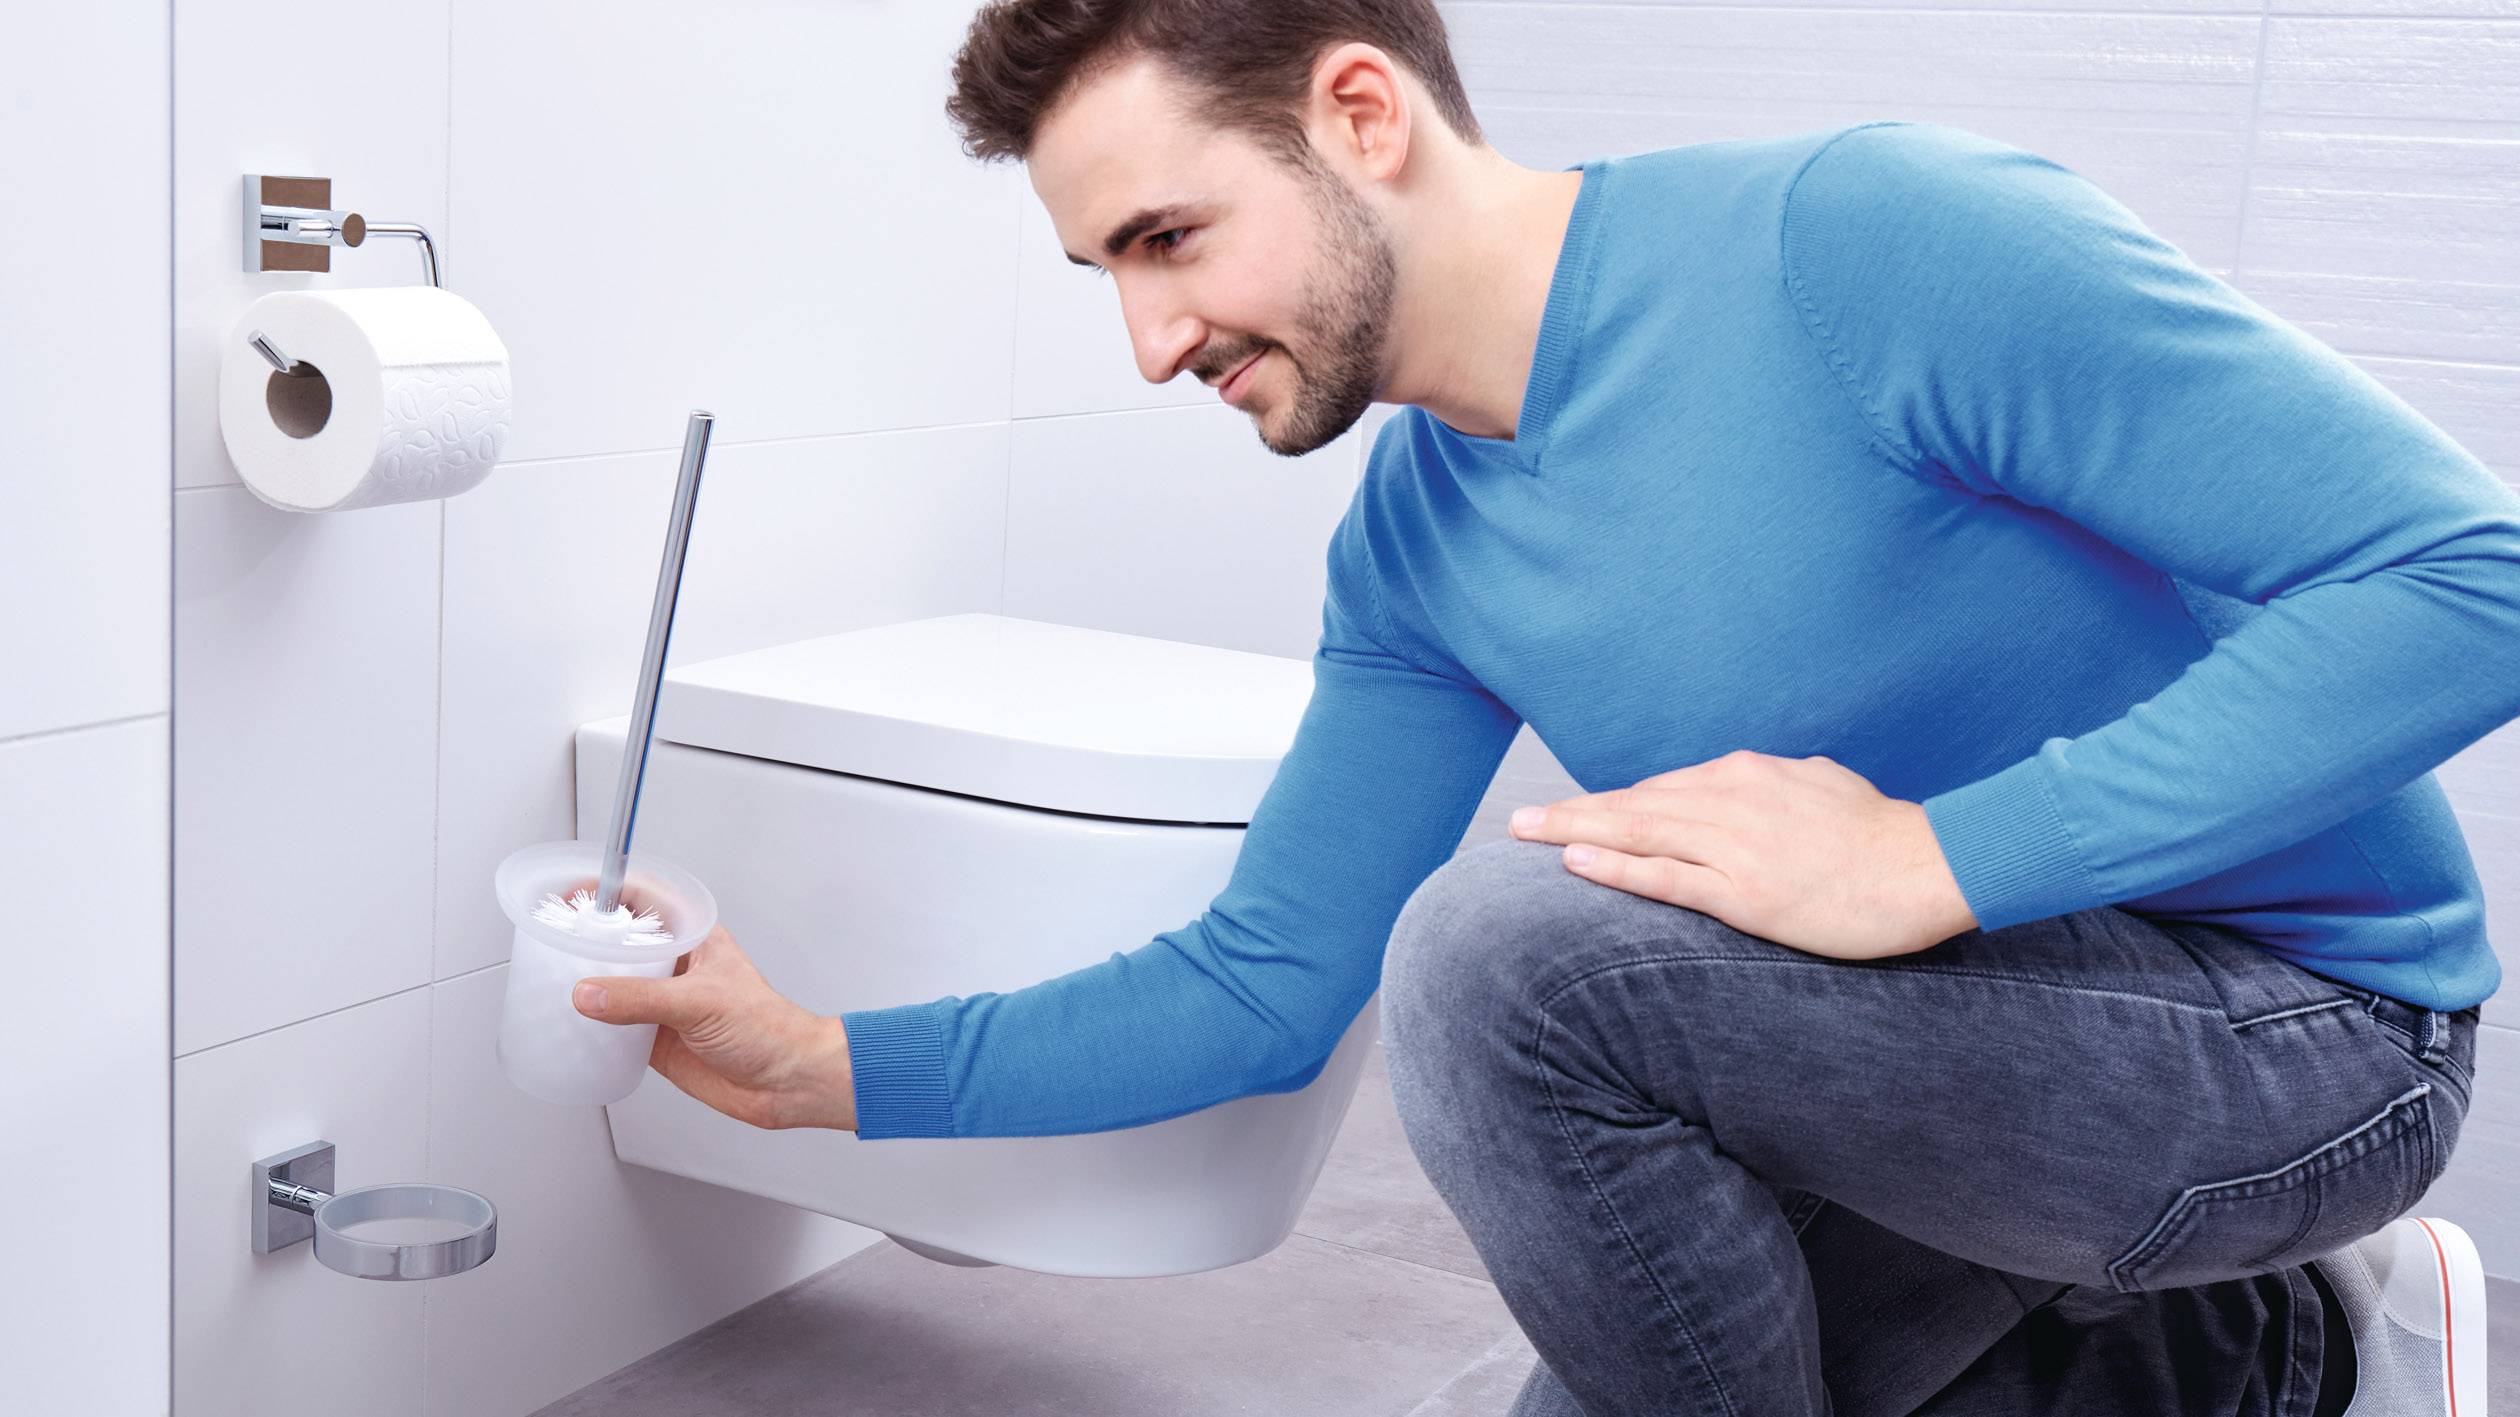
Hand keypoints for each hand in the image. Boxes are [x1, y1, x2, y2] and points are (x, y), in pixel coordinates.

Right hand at [567, 901, 856, 1130]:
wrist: (783, 1082)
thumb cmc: (768, 1028)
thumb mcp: (700, 1002)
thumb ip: (642, 999)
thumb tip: (590, 994)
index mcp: (694, 938)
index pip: (645, 900)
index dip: (608, 892)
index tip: (572, 897)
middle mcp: (675, 966)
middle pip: (621, 942)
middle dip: (587, 941)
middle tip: (551, 944)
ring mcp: (663, 1002)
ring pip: (613, 984)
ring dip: (586, 985)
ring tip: (549, 983)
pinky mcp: (656, 1038)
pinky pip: (614, 1027)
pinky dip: (593, 1027)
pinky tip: (573, 1028)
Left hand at [1507, 749, 1978, 960]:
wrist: (1928, 865)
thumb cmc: (1881, 833)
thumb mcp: (1818, 787)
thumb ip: (1771, 787)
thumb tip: (1748, 784)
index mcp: (1747, 775)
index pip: (1663, 790)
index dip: (1613, 806)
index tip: (1574, 815)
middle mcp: (1731, 800)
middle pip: (1634, 804)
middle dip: (1572, 811)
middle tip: (1519, 822)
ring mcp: (1735, 846)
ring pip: (1638, 832)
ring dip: (1575, 832)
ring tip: (1527, 833)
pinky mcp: (1746, 893)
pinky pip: (1667, 877)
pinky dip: (1617, 867)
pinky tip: (1576, 861)